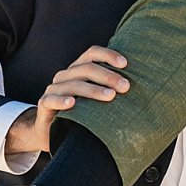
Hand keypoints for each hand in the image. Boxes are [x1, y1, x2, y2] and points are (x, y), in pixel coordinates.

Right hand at [6, 44, 129, 156]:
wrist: (52, 131)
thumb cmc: (82, 112)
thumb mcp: (96, 99)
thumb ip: (111, 88)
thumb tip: (140, 85)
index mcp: (78, 69)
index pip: (92, 54)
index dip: (108, 55)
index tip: (126, 64)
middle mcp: (65, 75)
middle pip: (86, 68)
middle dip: (108, 76)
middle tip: (126, 87)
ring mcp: (53, 89)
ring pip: (73, 84)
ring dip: (93, 90)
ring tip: (110, 97)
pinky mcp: (44, 104)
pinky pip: (51, 100)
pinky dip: (62, 101)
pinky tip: (73, 104)